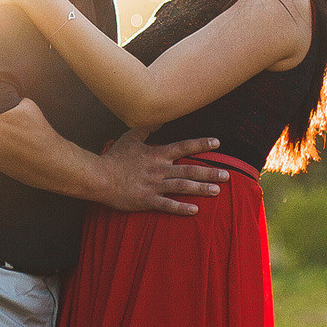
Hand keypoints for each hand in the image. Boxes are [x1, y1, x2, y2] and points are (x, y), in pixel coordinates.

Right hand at [94, 133, 227, 214]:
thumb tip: (158, 116)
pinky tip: (195, 210)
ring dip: (201, 189)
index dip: (201, 144)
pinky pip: (167, 205)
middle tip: (227, 175)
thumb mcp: (130, 138)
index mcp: (156, 154)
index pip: (183, 147)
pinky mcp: (147, 200)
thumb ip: (146, 128)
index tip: (217, 143)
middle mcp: (159, 169)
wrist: (98, 177)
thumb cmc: (114, 158)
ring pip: (182, 187)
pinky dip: (182, 208)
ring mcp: (154, 186)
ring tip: (217, 192)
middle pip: (189, 169)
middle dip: (210, 172)